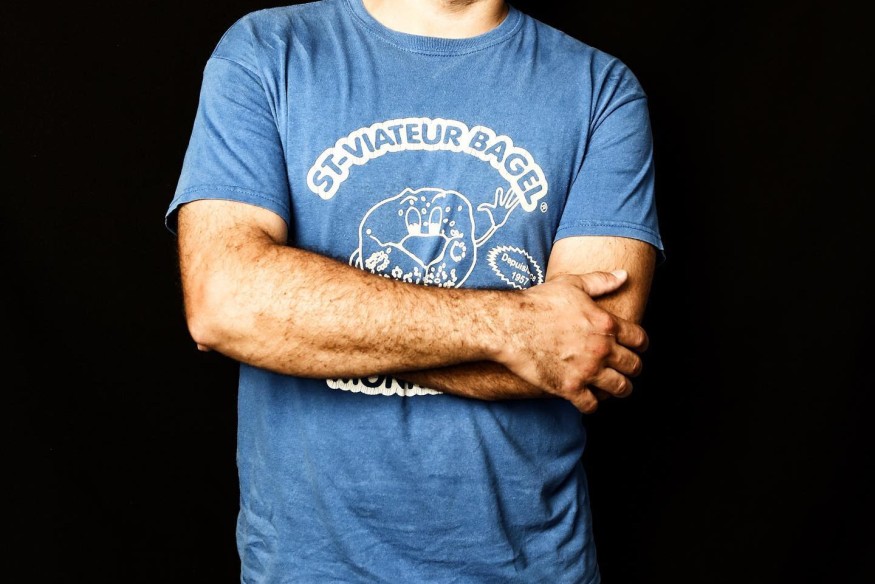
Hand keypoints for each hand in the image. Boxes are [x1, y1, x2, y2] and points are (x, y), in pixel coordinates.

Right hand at [498, 270, 648, 412]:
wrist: (510, 326)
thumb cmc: (538, 302)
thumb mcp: (572, 284)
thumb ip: (601, 281)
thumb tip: (623, 274)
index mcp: (606, 324)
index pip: (639, 339)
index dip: (641, 344)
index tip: (636, 348)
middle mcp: (602, 349)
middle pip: (634, 366)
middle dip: (632, 368)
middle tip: (626, 369)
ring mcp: (587, 371)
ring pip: (619, 388)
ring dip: (619, 389)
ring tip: (613, 388)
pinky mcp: (569, 388)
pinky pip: (591, 405)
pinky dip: (592, 404)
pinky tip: (588, 398)